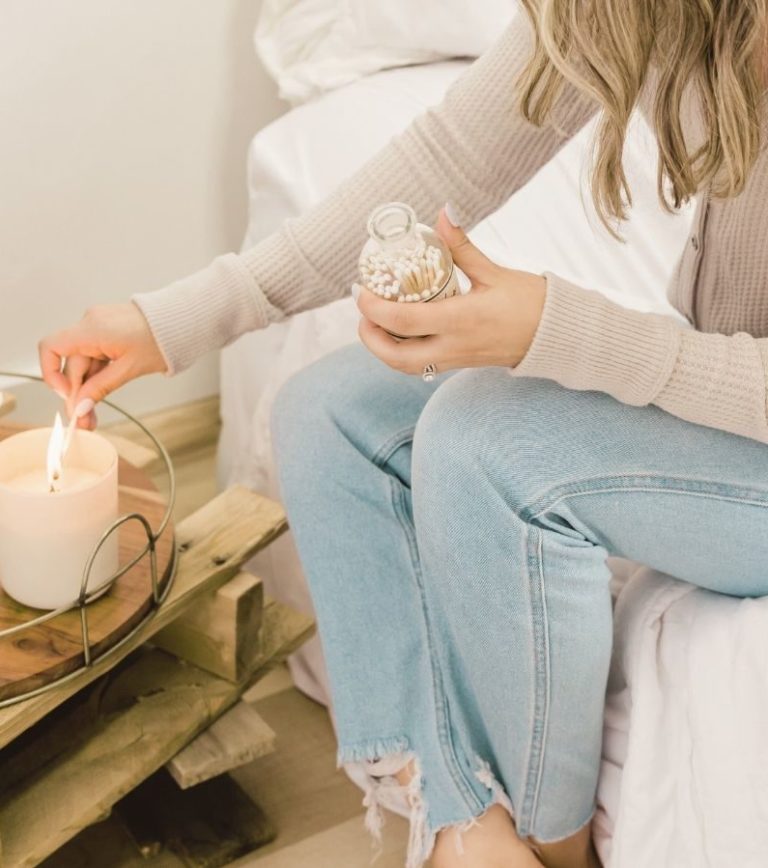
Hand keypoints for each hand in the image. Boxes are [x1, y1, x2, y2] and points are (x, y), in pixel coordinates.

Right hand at [38, 303, 166, 428]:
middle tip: (84, 420)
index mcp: (92, 329)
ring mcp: (98, 325)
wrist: (181, 320)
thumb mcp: (130, 368)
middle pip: (71, 362)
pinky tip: (100, 393)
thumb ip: (101, 387)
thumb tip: (79, 407)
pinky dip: (96, 374)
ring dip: (87, 387)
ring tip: (93, 415)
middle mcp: (90, 323)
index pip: (51, 347)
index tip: (67, 395)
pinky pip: (94, 354)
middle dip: (77, 393)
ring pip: (83, 362)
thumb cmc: (161, 339)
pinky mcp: (106, 330)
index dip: (52, 374)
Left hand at [355, 207, 545, 374]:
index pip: (404, 322)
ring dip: (383, 348)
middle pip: (395, 357)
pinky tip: (400, 330)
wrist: (555, 336)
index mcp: (461, 320)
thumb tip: (444, 212)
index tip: (362, 290)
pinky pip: (420, 365)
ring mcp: (455, 359)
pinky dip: (401, 351)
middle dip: (370, 338)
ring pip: (405, 366)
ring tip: (375, 323)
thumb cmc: (530, 303)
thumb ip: (462, 245)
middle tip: (363, 312)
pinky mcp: (458, 364)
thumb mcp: (494, 271)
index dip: (374, 309)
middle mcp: (454, 345)